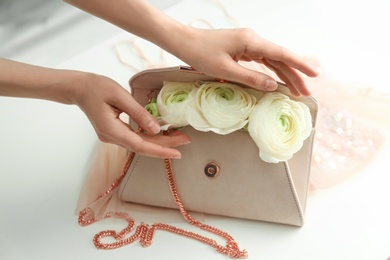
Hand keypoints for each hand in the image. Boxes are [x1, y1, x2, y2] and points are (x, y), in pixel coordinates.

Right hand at [73, 73, 189, 158]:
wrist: (79, 88)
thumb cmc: (97, 87)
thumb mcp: (120, 96)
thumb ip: (139, 113)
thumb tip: (157, 128)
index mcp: (111, 130)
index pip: (140, 146)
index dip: (160, 150)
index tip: (178, 152)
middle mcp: (111, 138)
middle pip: (142, 147)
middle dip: (165, 146)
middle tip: (186, 141)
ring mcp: (112, 137)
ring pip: (139, 144)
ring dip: (159, 142)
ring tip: (178, 137)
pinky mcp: (114, 133)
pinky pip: (135, 138)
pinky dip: (149, 137)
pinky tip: (162, 133)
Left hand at [176, 28, 318, 95]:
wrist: (184, 42)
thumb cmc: (200, 53)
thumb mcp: (225, 70)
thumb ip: (250, 78)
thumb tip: (273, 86)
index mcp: (250, 41)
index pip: (281, 54)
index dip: (299, 65)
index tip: (315, 73)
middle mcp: (252, 40)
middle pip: (279, 58)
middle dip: (294, 75)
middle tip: (306, 92)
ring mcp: (247, 44)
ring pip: (271, 60)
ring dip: (284, 74)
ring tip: (296, 89)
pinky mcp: (241, 48)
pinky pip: (261, 60)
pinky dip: (270, 71)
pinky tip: (277, 80)